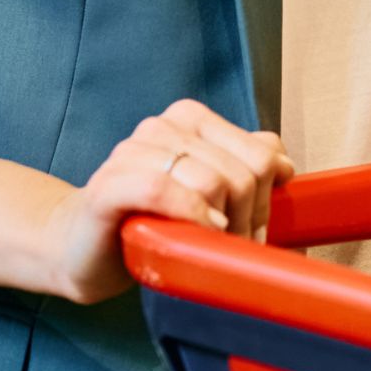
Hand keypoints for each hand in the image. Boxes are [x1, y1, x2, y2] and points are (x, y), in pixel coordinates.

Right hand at [45, 99, 292, 304]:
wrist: (85, 250)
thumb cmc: (151, 222)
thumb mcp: (207, 192)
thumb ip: (246, 166)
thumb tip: (284, 162)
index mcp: (189, 119)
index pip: (261, 154)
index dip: (268, 200)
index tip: (255, 230)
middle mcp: (161, 127)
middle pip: (241, 173)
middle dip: (247, 220)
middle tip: (230, 247)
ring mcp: (131, 152)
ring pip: (210, 181)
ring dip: (221, 227)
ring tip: (208, 247)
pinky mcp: (108, 186)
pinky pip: (161, 189)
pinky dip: (189, 215)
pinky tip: (197, 232)